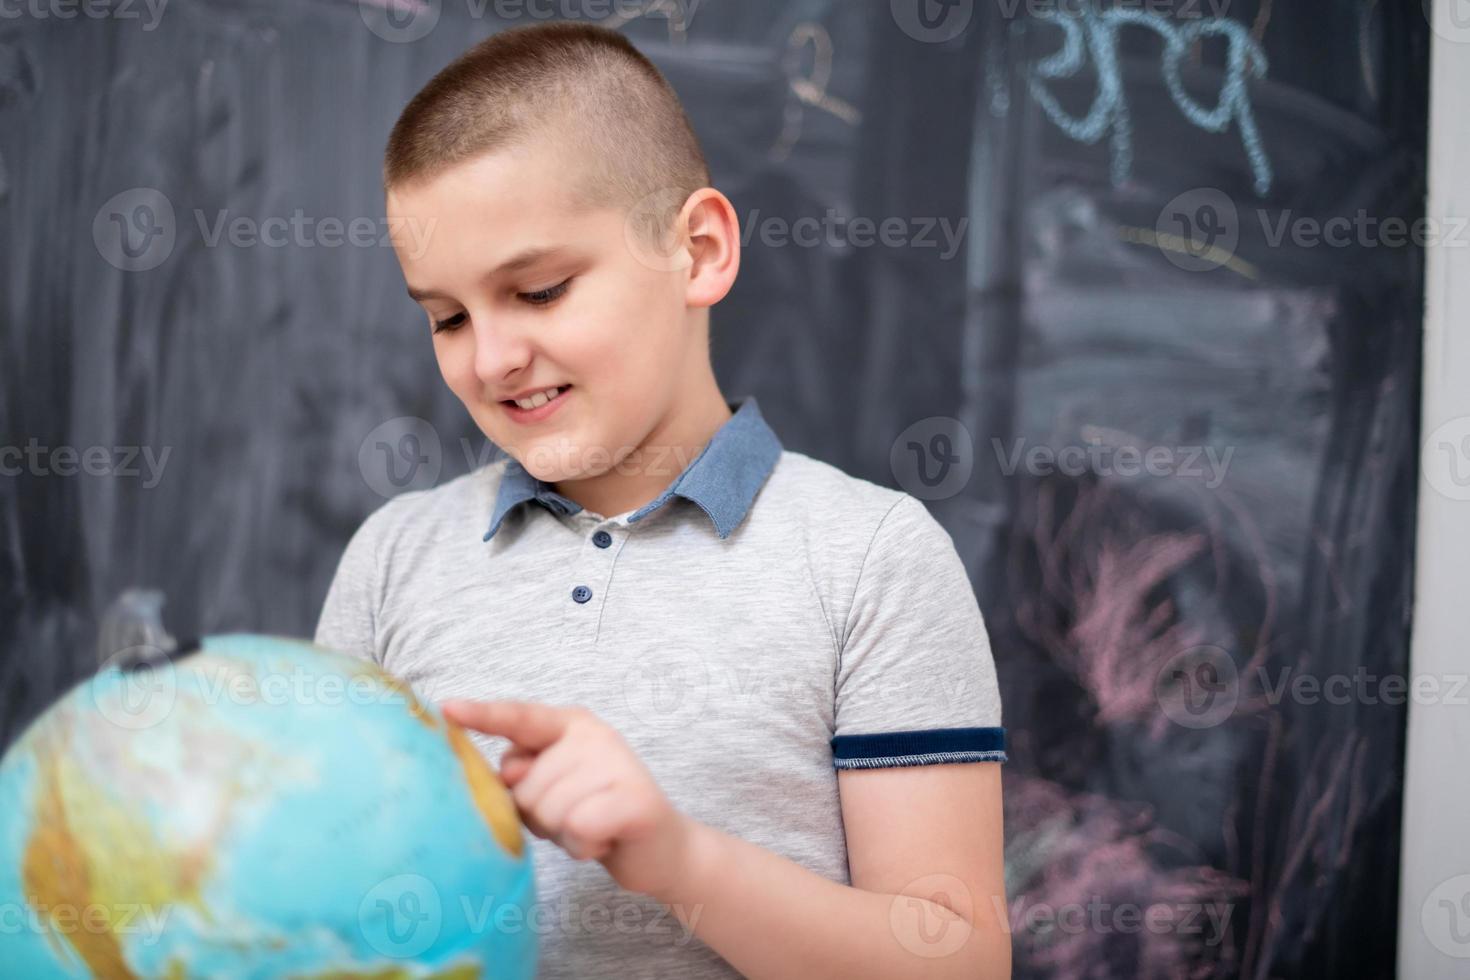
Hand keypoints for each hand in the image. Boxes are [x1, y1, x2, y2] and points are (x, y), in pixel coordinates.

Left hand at [439, 699, 694, 899]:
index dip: (483, 714)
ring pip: (549, 811)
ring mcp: (618, 764)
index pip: (520, 718)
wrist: (661, 849)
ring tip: (590, 828)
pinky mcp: (636, 799)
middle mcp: (595, 736)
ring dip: (563, 835)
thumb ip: (524, 773)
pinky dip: (583, 846)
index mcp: (572, 725)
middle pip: (525, 787)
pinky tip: (603, 841)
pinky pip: (578, 828)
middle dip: (540, 816)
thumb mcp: (552, 790)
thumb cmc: (595, 815)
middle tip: (575, 816)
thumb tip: (507, 769)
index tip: (446, 708)